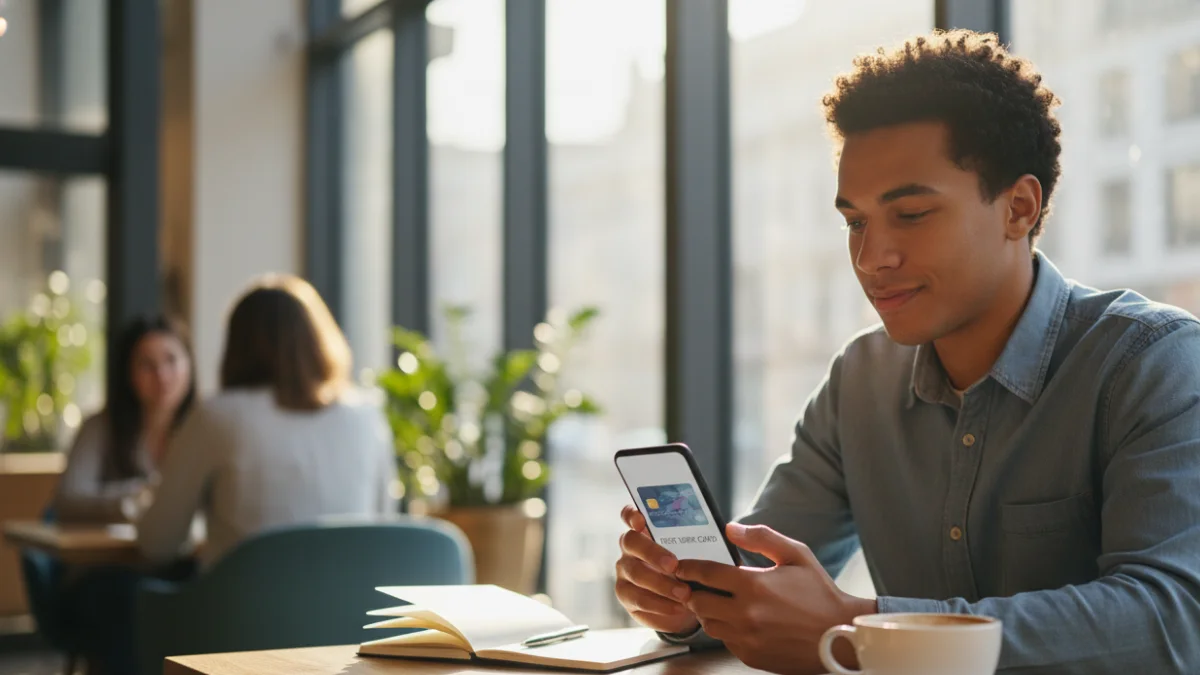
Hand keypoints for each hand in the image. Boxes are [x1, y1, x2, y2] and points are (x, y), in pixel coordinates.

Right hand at [613, 505, 699, 634]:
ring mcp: (625, 573)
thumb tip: (729, 530)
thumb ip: (699, 541)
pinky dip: (660, 605)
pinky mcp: (627, 598)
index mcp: (645, 532)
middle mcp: (630, 550)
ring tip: (684, 594)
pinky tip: (677, 608)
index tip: (642, 520)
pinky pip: (639, 601)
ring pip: (635, 574)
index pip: (629, 515)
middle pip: (630, 542)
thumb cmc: (690, 570)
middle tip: (674, 565)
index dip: (632, 515)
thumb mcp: (694, 554)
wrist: (685, 604)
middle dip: (652, 553)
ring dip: (660, 584)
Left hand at [675, 523, 875, 674]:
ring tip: (719, 604)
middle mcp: (746, 614)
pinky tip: (738, 621)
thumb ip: (761, 537)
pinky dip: (725, 631)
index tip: (681, 566)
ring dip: (708, 613)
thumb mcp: (796, 555)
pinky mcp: (751, 656)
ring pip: (708, 625)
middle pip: (698, 602)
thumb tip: (730, 528)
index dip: (688, 568)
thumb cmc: (819, 593)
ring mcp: (747, 638)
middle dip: (694, 592)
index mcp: (754, 585)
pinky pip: (725, 641)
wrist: (840, 634)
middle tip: (697, 586)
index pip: (706, 574)